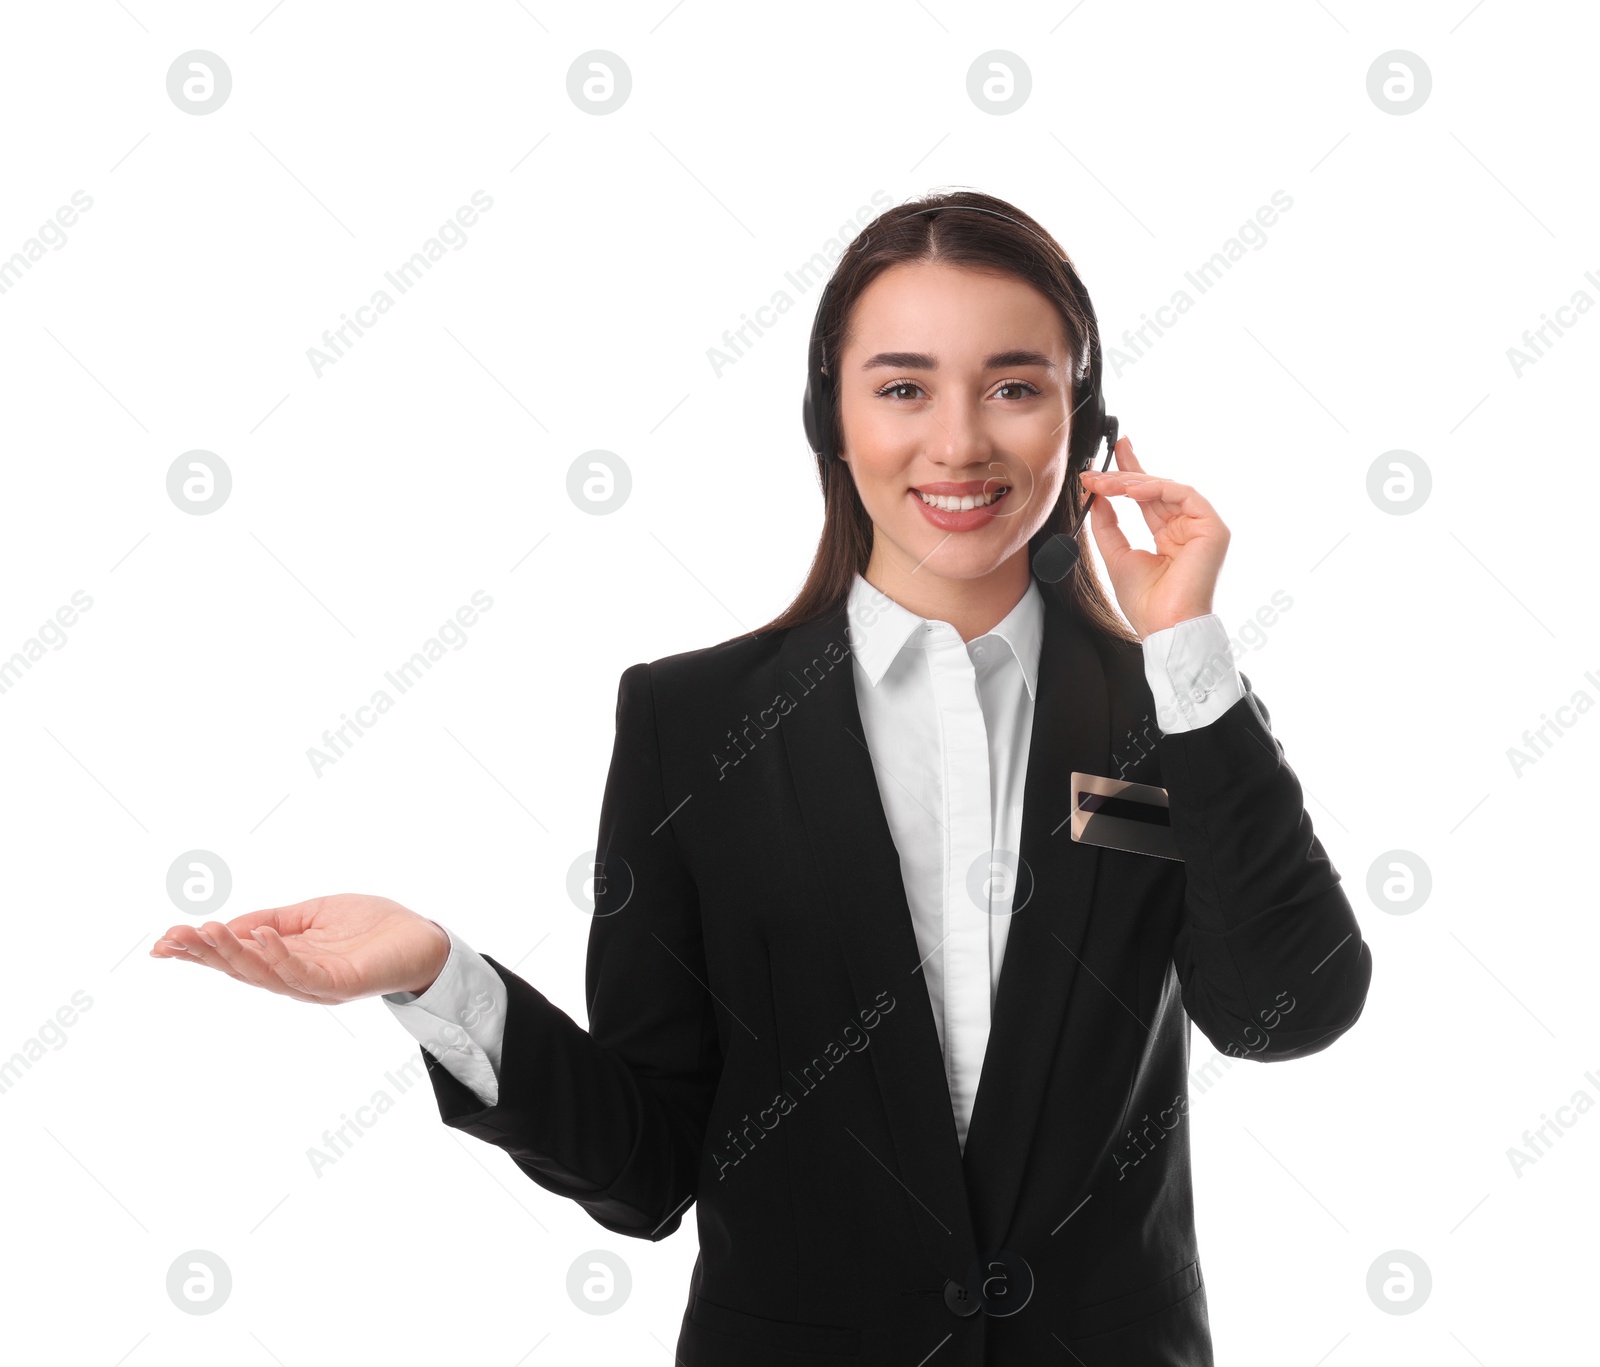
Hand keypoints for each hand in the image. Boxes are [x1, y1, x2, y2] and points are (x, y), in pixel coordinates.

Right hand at [148, 894, 450, 1003]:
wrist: (424, 938)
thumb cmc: (372, 926)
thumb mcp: (313, 915)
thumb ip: (274, 922)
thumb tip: (228, 926)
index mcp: (285, 960)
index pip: (234, 958)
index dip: (198, 951)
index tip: (162, 942)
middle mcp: (294, 978)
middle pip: (240, 970)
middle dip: (204, 954)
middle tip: (171, 939)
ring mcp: (316, 984)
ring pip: (264, 974)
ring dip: (233, 954)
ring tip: (207, 932)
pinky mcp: (341, 983)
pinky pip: (303, 974)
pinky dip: (279, 957)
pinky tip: (261, 937)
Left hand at [1078, 435, 1229, 638]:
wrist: (1163, 627)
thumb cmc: (1145, 602)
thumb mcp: (1116, 554)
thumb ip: (1107, 524)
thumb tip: (1095, 496)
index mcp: (1169, 536)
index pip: (1148, 497)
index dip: (1129, 474)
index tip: (1106, 457)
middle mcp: (1187, 528)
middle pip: (1156, 488)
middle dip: (1123, 473)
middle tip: (1094, 469)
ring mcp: (1201, 526)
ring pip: (1167, 487)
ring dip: (1132, 481)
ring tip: (1104, 482)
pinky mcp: (1212, 527)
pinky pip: (1183, 494)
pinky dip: (1155, 487)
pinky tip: (1130, 490)